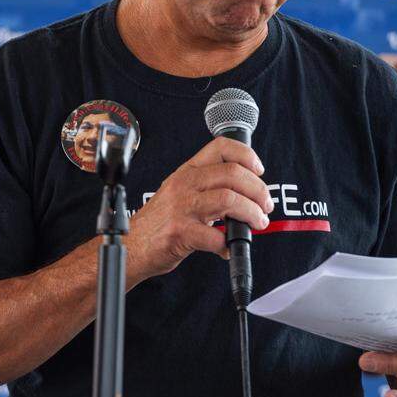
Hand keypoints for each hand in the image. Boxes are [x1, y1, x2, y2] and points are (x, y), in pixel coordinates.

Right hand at [126, 136, 272, 282]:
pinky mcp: (181, 232)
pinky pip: (216, 236)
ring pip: (230, 199)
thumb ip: (207, 189)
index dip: (247, 156)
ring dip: (252, 213)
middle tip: (265, 206)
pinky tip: (226, 248)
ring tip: (257, 223)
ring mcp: (182, 207)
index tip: (259, 172)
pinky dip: (228, 245)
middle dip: (258, 190)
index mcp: (186, 172)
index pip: (221, 147)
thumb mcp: (179, 193)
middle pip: (233, 173)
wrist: (131, 246)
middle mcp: (184, 184)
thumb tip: (245, 195)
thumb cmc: (158, 223)